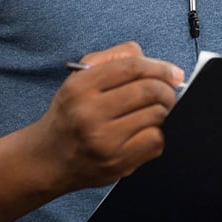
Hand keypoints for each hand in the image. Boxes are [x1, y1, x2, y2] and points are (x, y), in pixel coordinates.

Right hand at [37, 41, 184, 192]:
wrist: (49, 159)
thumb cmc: (71, 114)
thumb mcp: (79, 78)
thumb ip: (114, 58)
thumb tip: (152, 61)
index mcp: (80, 87)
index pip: (132, 67)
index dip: (160, 67)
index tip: (173, 72)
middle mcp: (89, 113)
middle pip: (148, 90)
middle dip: (167, 89)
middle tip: (168, 92)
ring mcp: (104, 140)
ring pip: (156, 115)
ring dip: (164, 111)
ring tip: (155, 111)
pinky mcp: (117, 163)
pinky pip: (155, 141)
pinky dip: (158, 134)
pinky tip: (145, 131)